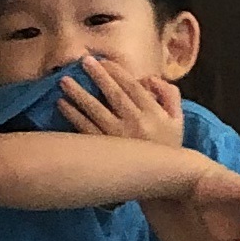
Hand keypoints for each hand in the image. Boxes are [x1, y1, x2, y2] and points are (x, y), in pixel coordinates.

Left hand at [59, 53, 184, 142]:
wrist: (163, 179)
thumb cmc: (168, 147)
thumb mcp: (177, 119)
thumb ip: (169, 95)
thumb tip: (150, 78)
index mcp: (153, 113)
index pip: (132, 86)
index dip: (116, 71)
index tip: (103, 61)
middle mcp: (135, 123)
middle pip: (113, 94)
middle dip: (98, 76)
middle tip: (83, 61)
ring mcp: (118, 137)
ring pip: (95, 110)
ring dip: (79, 94)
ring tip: (64, 81)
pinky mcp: (105, 150)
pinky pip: (86, 129)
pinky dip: (73, 116)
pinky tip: (62, 104)